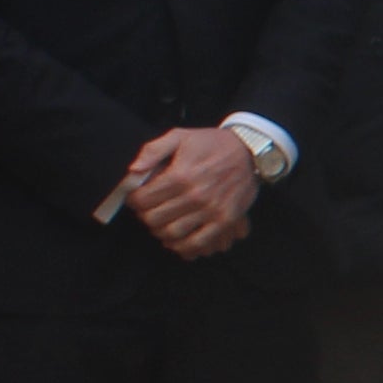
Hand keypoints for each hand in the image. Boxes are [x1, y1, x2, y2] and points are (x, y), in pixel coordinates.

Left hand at [119, 126, 260, 258]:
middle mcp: (194, 195)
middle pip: (154, 219)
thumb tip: (133, 170)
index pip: (142, 199)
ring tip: (161, 223)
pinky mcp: (224, 220)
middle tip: (148, 211)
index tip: (136, 198)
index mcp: (180, 175)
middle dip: (145, 216)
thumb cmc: (212, 143)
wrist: (249, 152)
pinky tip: (177, 240)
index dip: (133, 200)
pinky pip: (197, 242)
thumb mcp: (179, 136)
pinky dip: (183, 246)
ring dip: (160, 231)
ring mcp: (210, 210)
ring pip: (172, 233)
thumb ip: (152, 151)